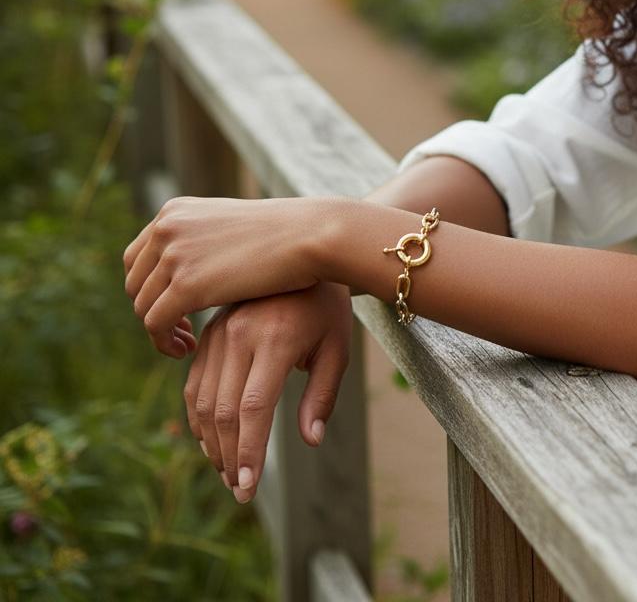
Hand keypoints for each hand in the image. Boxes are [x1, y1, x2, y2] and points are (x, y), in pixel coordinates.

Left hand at [124, 196, 333, 354]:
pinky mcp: (186, 285)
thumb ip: (204, 239)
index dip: (151, 287)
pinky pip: (155, 324)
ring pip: (143, 306)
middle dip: (154, 309)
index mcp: (175, 211)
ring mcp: (174, 254)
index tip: (177, 308)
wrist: (310, 235)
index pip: (138, 256)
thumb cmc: (286, 234)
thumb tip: (191, 263)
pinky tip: (189, 349)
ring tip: (188, 343)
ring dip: (161, 330)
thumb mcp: (231, 225)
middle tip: (183, 330)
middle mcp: (167, 227)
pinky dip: (164, 343)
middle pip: (136, 282)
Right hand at [184, 281, 351, 503]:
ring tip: (228, 470)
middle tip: (239, 489)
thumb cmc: (327, 306)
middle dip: (229, 456)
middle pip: (223, 410)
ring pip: (203, 399)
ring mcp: (220, 330)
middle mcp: (240, 333)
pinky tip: (213, 439)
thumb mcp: (336, 347)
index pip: (253, 409)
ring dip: (211, 441)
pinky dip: (199, 415)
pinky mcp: (210, 331)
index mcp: (274, 338)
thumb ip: (322, 395)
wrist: (305, 251)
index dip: (248, 452)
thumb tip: (311, 440)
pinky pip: (195, 380)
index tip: (248, 488)